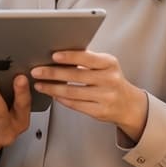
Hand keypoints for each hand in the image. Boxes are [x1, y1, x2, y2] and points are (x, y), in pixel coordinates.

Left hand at [31, 49, 148, 140]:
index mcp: (109, 64)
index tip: (53, 56)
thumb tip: (59, 54)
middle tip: (37, 71)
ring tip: (40, 84)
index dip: (69, 57)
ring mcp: (105, 97)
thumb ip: (87, 60)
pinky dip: (61, 99)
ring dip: (52, 88)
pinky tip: (52, 94)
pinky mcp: (100, 111)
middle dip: (52, 73)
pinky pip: (75, 104)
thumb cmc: (111, 80)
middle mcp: (109, 80)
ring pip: (72, 92)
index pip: (87, 58)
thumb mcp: (105, 65)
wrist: (128, 104)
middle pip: (76, 76)